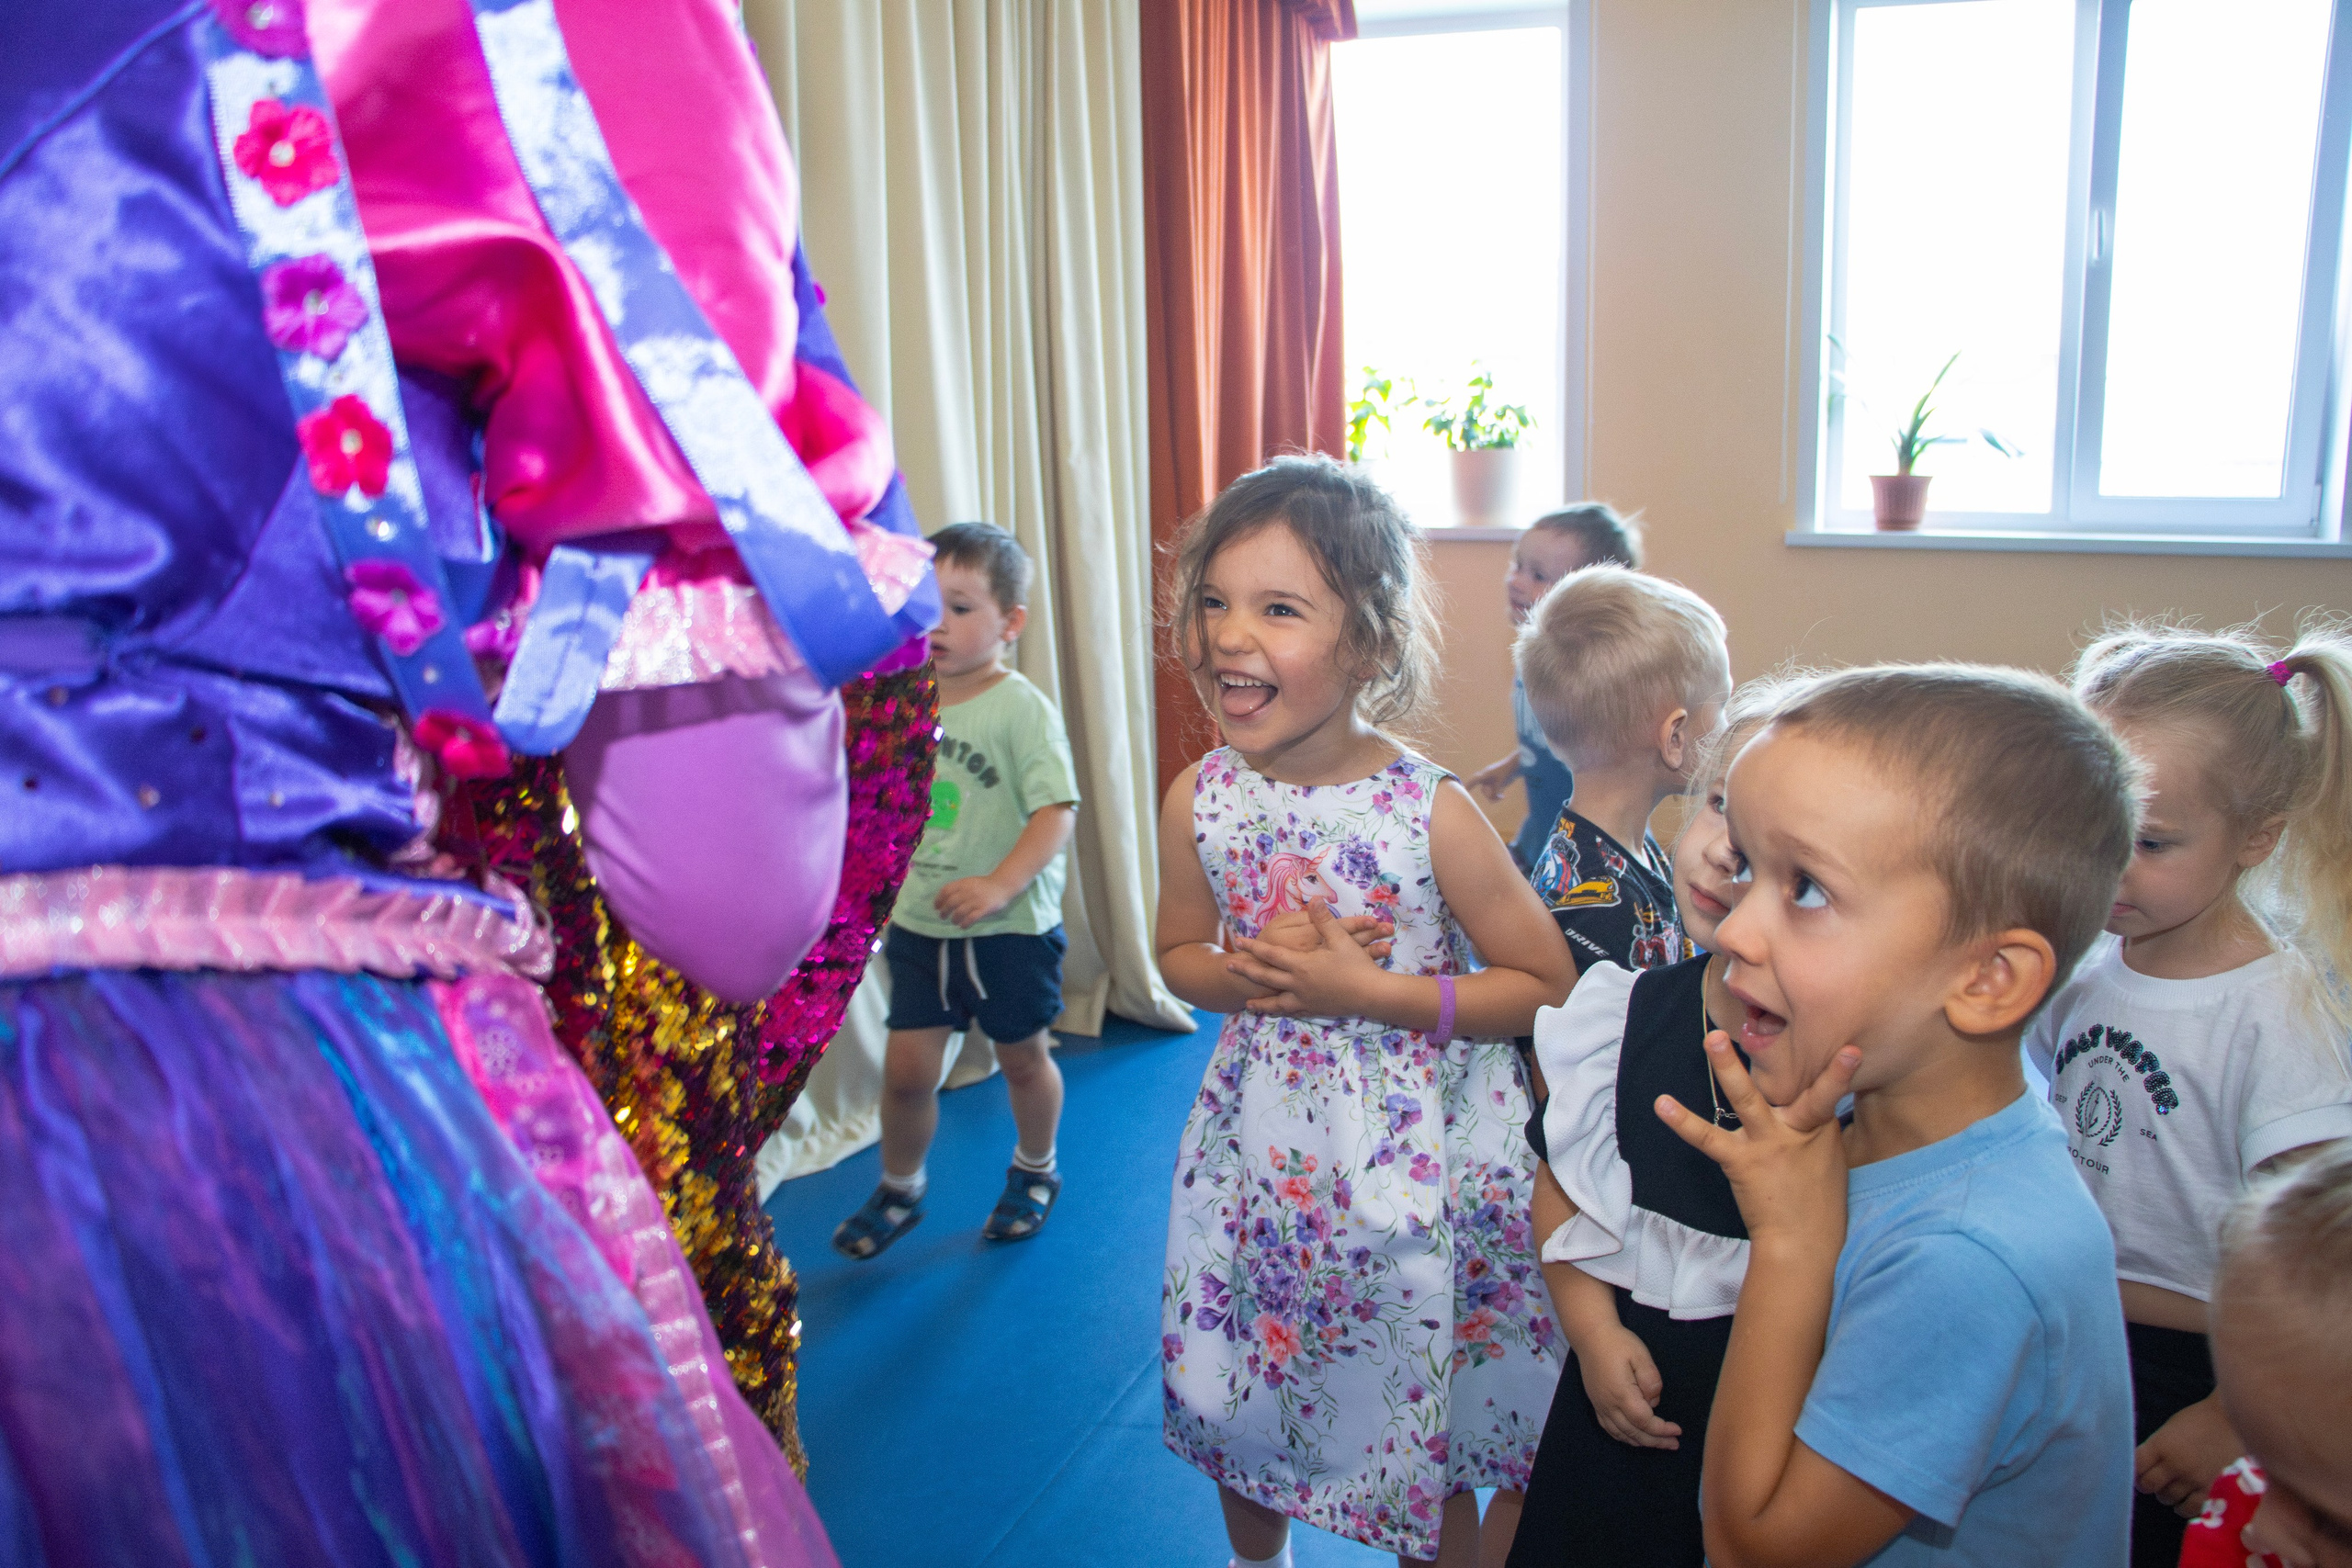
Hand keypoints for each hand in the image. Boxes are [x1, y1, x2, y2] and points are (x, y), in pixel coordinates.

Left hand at [934, 875, 1012, 928]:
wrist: (1002, 885)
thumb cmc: (984, 885)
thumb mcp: (970, 882)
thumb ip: (959, 889)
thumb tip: (944, 900)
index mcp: (964, 883)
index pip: (946, 891)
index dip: (939, 900)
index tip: (936, 907)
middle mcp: (968, 891)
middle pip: (951, 903)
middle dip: (944, 911)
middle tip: (942, 917)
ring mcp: (977, 900)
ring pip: (959, 912)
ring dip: (954, 919)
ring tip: (954, 922)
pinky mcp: (984, 909)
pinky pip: (971, 918)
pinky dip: (965, 924)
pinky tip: (963, 926)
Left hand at [1226, 899, 1387, 1017]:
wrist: (1371, 995)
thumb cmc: (1356, 966)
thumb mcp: (1340, 939)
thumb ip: (1324, 920)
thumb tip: (1314, 899)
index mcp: (1301, 965)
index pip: (1271, 955)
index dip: (1254, 948)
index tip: (1238, 942)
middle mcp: (1298, 984)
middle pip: (1266, 978)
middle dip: (1246, 972)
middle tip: (1228, 968)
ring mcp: (1305, 999)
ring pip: (1277, 1002)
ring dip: (1261, 1003)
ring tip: (1247, 1005)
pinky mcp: (1315, 1009)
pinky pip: (1293, 1011)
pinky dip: (1282, 1012)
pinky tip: (1278, 1012)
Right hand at [1469, 755, 1520, 803]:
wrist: (1515, 765)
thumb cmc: (1507, 771)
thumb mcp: (1502, 781)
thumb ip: (1496, 789)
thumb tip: (1492, 797)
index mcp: (1485, 774)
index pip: (1474, 780)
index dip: (1468, 785)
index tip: (1463, 790)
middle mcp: (1486, 778)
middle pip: (1484, 791)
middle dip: (1490, 795)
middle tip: (1499, 796)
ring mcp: (1490, 781)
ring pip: (1488, 793)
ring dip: (1494, 796)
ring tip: (1502, 797)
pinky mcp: (1495, 784)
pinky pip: (1493, 793)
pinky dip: (1497, 796)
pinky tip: (1502, 797)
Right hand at [1576, 1322, 1682, 1449]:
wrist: (1590, 1336)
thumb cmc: (1618, 1343)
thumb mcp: (1641, 1355)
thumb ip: (1651, 1380)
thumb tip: (1653, 1402)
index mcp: (1622, 1394)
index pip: (1645, 1422)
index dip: (1662, 1430)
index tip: (1678, 1431)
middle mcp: (1609, 1405)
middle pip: (1634, 1433)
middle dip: (1656, 1441)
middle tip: (1674, 1444)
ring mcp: (1600, 1406)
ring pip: (1621, 1434)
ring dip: (1641, 1442)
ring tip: (1658, 1443)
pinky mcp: (1596, 1404)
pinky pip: (1610, 1429)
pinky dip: (1624, 1437)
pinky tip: (1634, 1437)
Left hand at [1656, 1031, 1858, 1254]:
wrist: (1803, 1244)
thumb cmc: (1819, 1201)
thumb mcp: (1831, 1159)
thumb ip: (1819, 1127)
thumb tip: (1814, 1102)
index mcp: (1819, 1127)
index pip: (1823, 1089)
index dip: (1837, 1071)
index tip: (1849, 1048)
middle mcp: (1795, 1129)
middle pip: (1789, 1085)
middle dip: (1781, 1056)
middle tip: (1765, 1022)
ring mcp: (1766, 1143)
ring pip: (1747, 1099)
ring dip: (1728, 1068)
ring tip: (1713, 1039)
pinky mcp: (1740, 1161)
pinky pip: (1707, 1138)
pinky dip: (1682, 1121)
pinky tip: (1662, 1103)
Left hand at [2136, 1394, 2240, 1517]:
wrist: (2232, 1421)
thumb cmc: (2198, 1420)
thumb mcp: (2169, 1429)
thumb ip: (2155, 1449)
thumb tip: (2141, 1469)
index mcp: (2161, 1445)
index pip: (2134, 1467)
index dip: (2133, 1470)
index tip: (2138, 1471)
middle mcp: (2175, 1464)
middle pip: (2148, 1486)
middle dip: (2148, 1484)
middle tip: (2155, 1479)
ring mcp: (2194, 1479)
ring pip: (2167, 1499)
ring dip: (2166, 1494)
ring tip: (2173, 1486)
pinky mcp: (2212, 1490)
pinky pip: (2190, 1509)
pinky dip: (2183, 1507)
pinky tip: (2185, 1499)